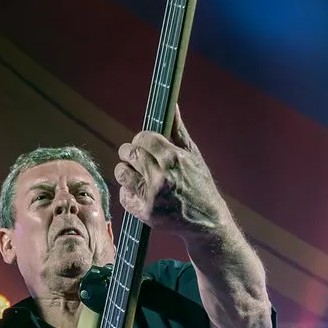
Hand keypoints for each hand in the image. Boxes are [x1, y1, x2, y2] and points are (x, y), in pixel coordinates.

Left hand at [114, 108, 225, 237]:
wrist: (207, 221)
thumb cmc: (199, 184)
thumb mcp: (193, 156)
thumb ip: (178, 131)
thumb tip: (172, 105)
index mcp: (174, 158)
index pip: (142, 138)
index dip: (140, 140)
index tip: (143, 144)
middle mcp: (162, 176)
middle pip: (128, 153)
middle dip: (129, 153)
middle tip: (135, 158)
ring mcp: (151, 195)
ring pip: (120, 173)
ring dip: (125, 172)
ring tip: (137, 175)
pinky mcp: (144, 212)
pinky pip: (123, 194)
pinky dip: (128, 192)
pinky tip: (140, 192)